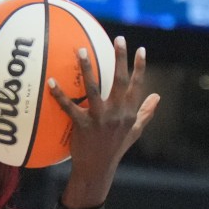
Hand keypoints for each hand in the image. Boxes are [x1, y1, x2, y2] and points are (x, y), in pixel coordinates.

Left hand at [48, 37, 159, 208]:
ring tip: (81, 51)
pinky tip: (50, 82)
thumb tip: (157, 96)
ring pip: (94, 89)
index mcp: (129, 113)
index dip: (140, 68)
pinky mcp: (82, 125)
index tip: (141, 49)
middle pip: (120, 82)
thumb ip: (146, 113)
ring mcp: (99, 119)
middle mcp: (117, 114)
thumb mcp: (134, 132)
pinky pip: (69, 107)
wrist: (97, 169)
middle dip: (121, 59)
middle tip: (118, 38)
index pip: (138, 86)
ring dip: (87, 69)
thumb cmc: (114, 149)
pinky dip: (59, 95)